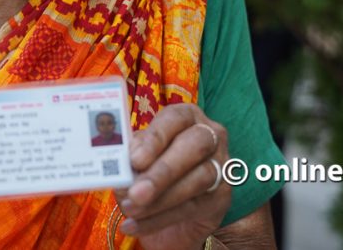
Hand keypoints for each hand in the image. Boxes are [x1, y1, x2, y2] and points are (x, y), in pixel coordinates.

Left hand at [115, 104, 230, 249]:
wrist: (168, 209)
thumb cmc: (150, 168)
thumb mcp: (138, 156)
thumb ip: (132, 154)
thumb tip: (120, 164)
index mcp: (186, 117)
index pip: (174, 119)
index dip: (155, 139)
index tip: (134, 160)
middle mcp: (209, 135)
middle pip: (193, 146)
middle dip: (162, 171)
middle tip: (135, 193)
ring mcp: (221, 165)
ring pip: (197, 179)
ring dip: (160, 200)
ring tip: (131, 210)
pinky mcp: (222, 197)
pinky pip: (193, 208)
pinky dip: (159, 219)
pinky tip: (135, 225)